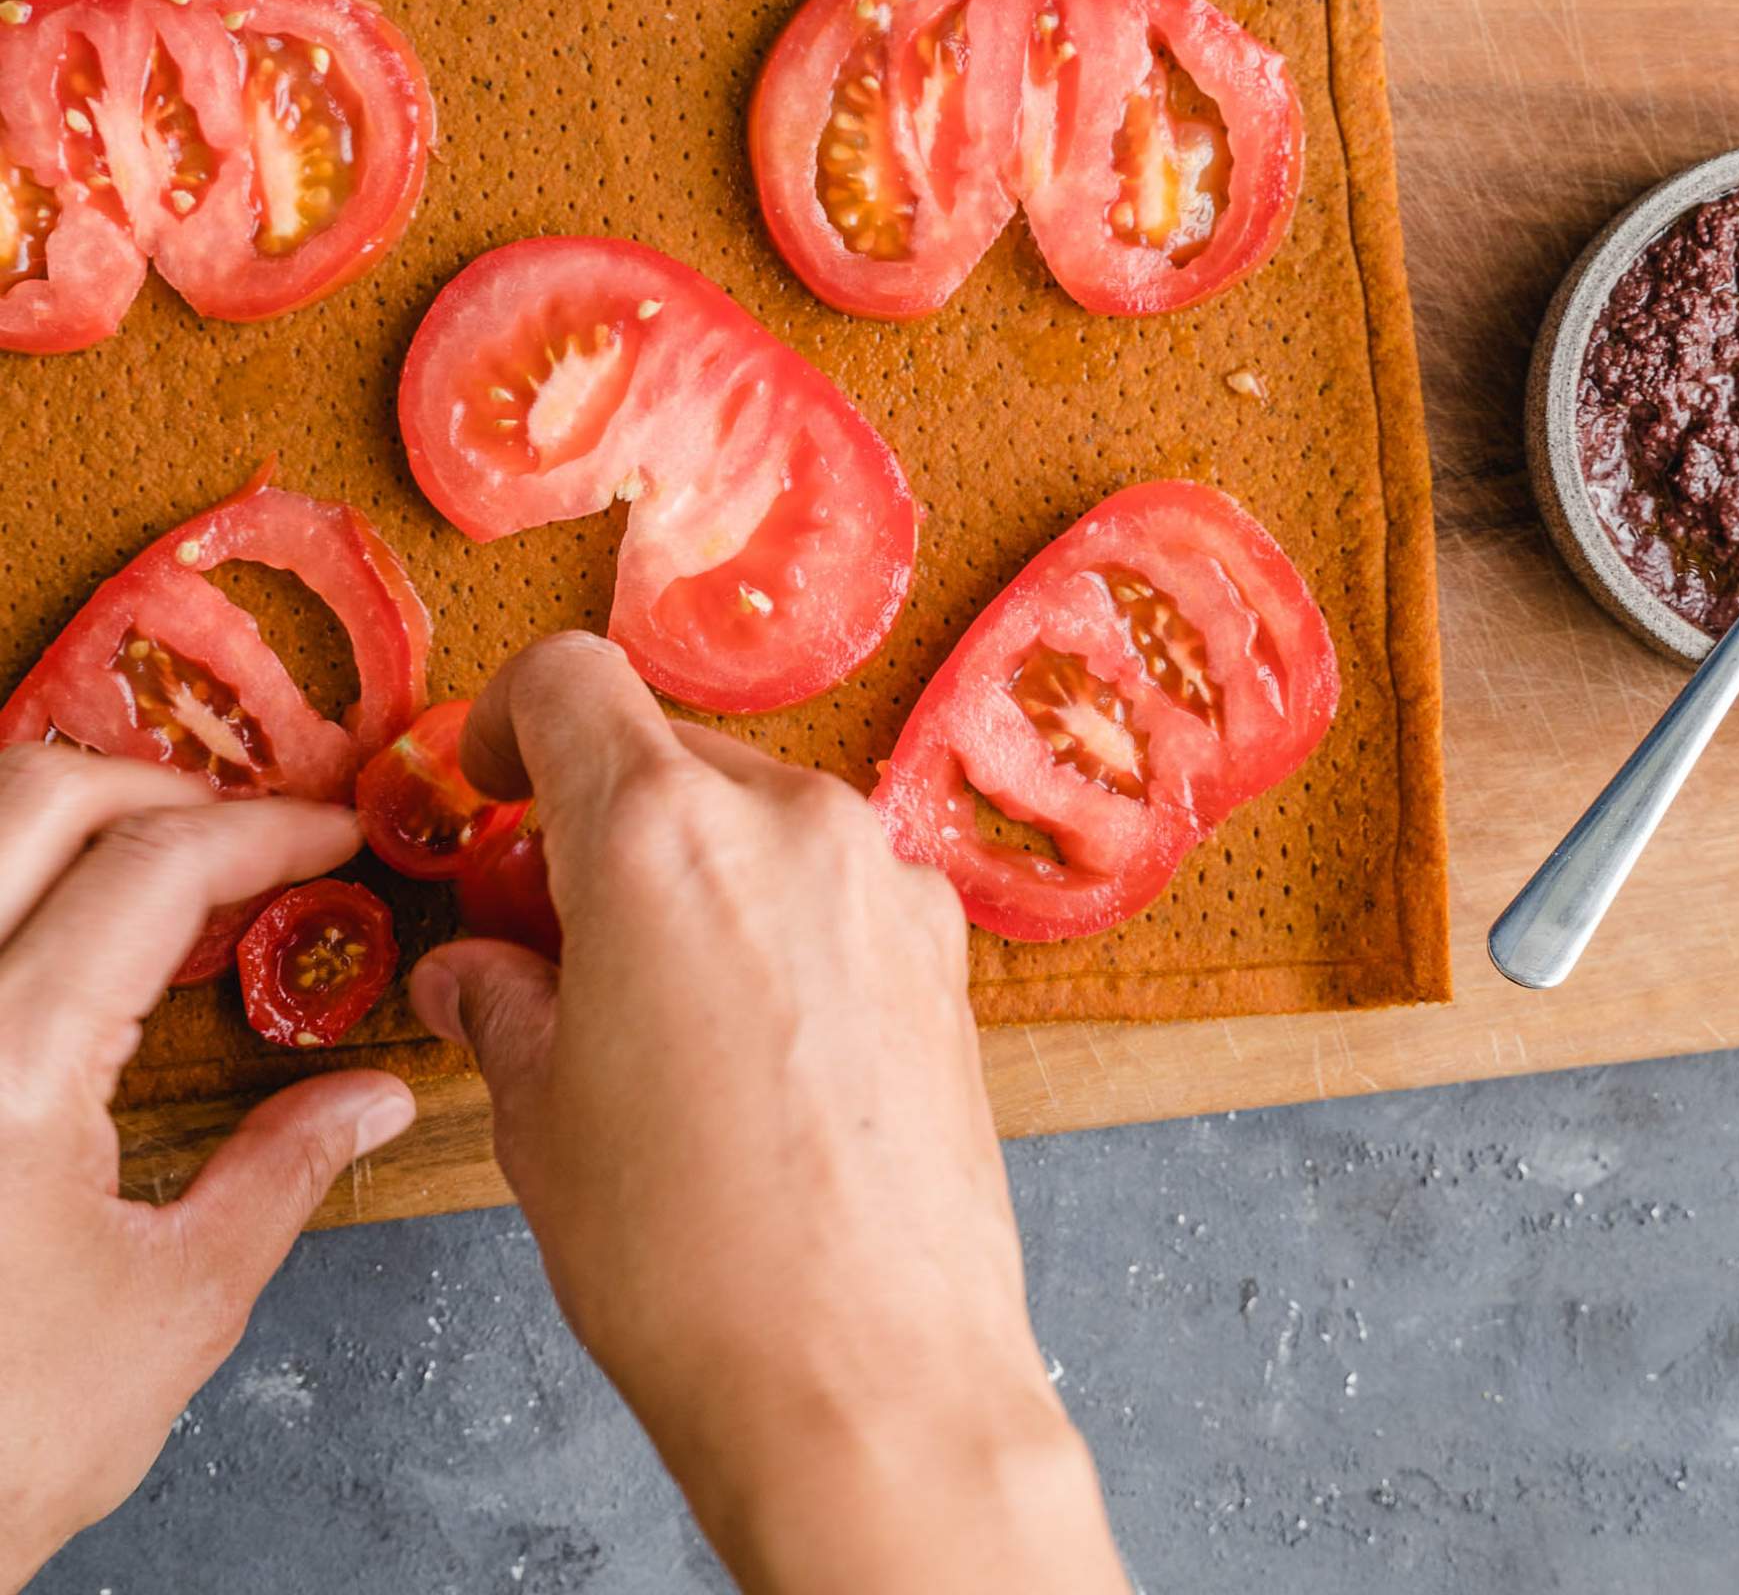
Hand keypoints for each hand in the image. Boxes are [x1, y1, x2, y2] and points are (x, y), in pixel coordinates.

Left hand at [0, 750, 415, 1592]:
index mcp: (6, 1071)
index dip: (267, 832)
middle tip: (244, 832)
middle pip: (34, 796)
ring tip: (152, 870)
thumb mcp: (172, 1311)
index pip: (155, 868)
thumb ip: (281, 1175)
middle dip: (163, 787)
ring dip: (67, 822)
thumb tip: (372, 1100)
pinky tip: (52, 943)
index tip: (333, 837)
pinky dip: (6, 891)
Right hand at [408, 634, 1129, 1594]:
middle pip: (669, 754)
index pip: (570, 679)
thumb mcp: (542, 1117)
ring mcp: (887, 879)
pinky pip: (840, 886)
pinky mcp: (948, 946)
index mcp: (661, 835)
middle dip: (601, 819)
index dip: (507, 717)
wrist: (870, 1374)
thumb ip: (501, 1001)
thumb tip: (473, 970)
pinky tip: (766, 1037)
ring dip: (699, 872)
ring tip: (665, 1004)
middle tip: (557, 928)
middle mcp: (790, 822)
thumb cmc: (688, 1254)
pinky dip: (785, 919)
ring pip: (761, 819)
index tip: (491, 782)